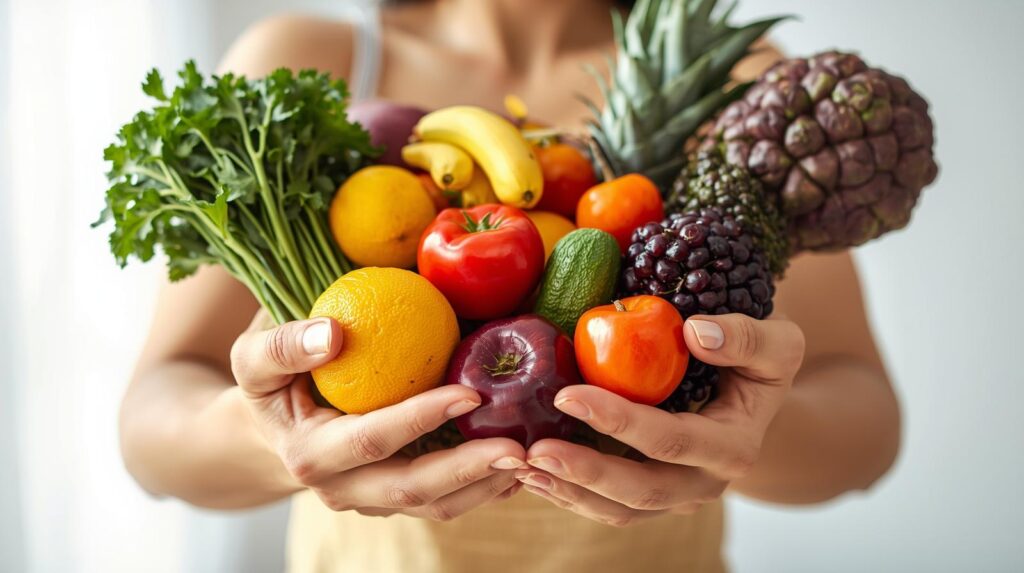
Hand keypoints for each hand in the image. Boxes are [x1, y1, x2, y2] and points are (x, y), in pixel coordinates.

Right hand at [231, 311, 525, 520]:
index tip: (471, 394)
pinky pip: (442, 501)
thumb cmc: (269, 383)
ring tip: (532, 458)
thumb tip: (332, 333)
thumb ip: (282, 344)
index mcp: (311, 454)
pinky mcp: (393, 500)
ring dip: (485, 486)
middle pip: (412, 489)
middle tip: (520, 448)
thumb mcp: (253, 359)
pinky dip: (482, 487)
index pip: (372, 440)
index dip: (421, 419)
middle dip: (469, 471)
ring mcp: (371, 501)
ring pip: (434, 505)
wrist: (268, 432)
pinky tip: (518, 466)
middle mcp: (343, 489)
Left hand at [515, 314, 804, 526]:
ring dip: (568, 491)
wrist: (758, 401)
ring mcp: (676, 495)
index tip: (568, 395)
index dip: (619, 421)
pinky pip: (607, 507)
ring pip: (618, 510)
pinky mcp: (651, 496)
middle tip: (531, 452)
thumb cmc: (761, 364)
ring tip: (520, 466)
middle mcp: (704, 483)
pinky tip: (530, 473)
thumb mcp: (778, 344)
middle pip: (640, 491)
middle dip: (584, 473)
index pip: (671, 441)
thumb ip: (747, 337)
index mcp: (732, 449)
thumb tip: (696, 333)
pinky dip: (568, 494)